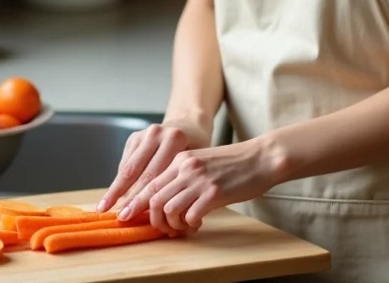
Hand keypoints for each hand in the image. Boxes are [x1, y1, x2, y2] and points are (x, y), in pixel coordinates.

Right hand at [96, 119, 211, 217]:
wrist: (188, 125)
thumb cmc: (196, 150)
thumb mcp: (194, 163)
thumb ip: (177, 181)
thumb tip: (159, 212)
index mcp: (174, 139)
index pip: (154, 175)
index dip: (143, 197)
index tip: (134, 214)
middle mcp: (156, 134)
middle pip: (136, 171)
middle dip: (126, 196)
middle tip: (119, 216)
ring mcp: (143, 134)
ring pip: (127, 167)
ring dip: (115, 189)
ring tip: (104, 207)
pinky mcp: (134, 137)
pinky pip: (125, 162)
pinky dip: (120, 179)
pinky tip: (114, 195)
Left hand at [117, 137, 285, 234]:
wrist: (261, 158)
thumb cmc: (233, 165)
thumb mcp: (201, 163)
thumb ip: (183, 178)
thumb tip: (164, 203)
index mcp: (180, 159)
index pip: (149, 182)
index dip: (136, 202)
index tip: (128, 216)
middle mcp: (186, 167)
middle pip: (153, 198)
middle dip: (152, 219)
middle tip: (163, 229)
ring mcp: (199, 180)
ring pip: (168, 209)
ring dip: (172, 225)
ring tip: (183, 227)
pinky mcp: (214, 193)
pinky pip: (190, 216)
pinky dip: (190, 225)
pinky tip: (198, 223)